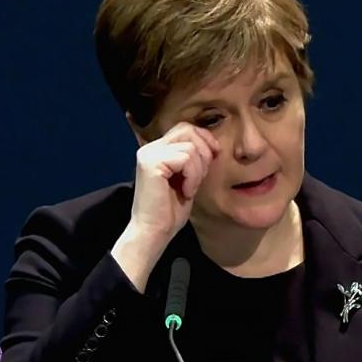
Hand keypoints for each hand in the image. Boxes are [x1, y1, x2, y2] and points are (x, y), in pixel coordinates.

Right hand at [128, 123, 219, 240]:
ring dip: (198, 171)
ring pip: (190, 147)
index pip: (185, 128)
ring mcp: (149, 154)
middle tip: (199, 178)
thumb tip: (212, 143)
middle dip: (204, 152)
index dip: (204, 140)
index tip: (213, 158)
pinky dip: (192, 177)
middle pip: (188, 130)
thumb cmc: (170, 211)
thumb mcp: (187, 178)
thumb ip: (194, 158)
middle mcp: (150, 148)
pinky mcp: (151, 163)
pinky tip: (185, 192)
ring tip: (189, 188)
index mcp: (157, 150)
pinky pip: (185, 159)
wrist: (154, 232)